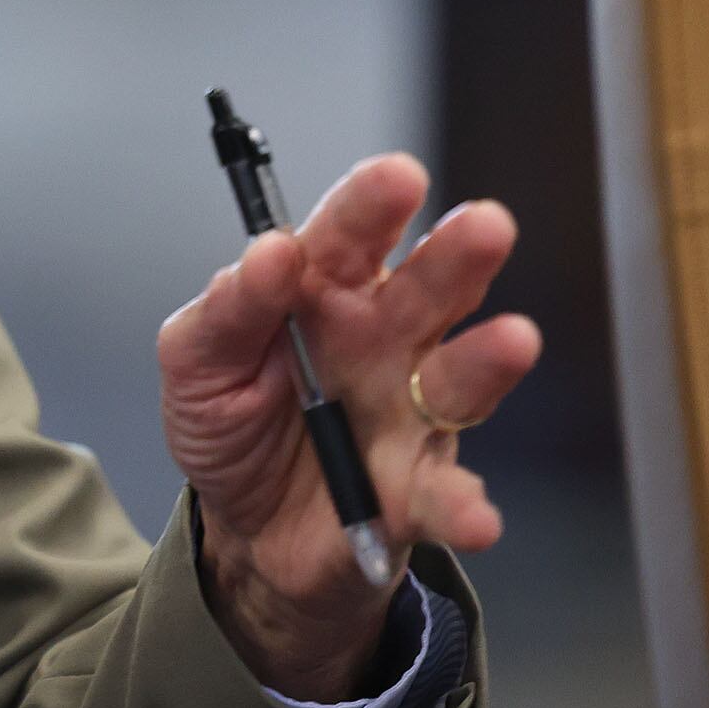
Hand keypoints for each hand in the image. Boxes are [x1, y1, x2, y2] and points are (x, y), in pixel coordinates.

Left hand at [156, 153, 541, 700]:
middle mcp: (384, 341)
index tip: (396, 176)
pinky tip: (470, 512)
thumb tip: (267, 253)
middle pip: (427, 289)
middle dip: (457, 255)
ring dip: (488, 360)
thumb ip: (227, 309)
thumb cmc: (230, 422)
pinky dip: (462, 504)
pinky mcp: (419, 490)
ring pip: (460, 378)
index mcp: (323, 293)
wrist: (244, 531)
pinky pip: (447, 496)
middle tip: (485, 225)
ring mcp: (412, 412)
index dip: (371, 205)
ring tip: (512, 341)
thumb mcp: (196, 361)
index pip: (348, 238)